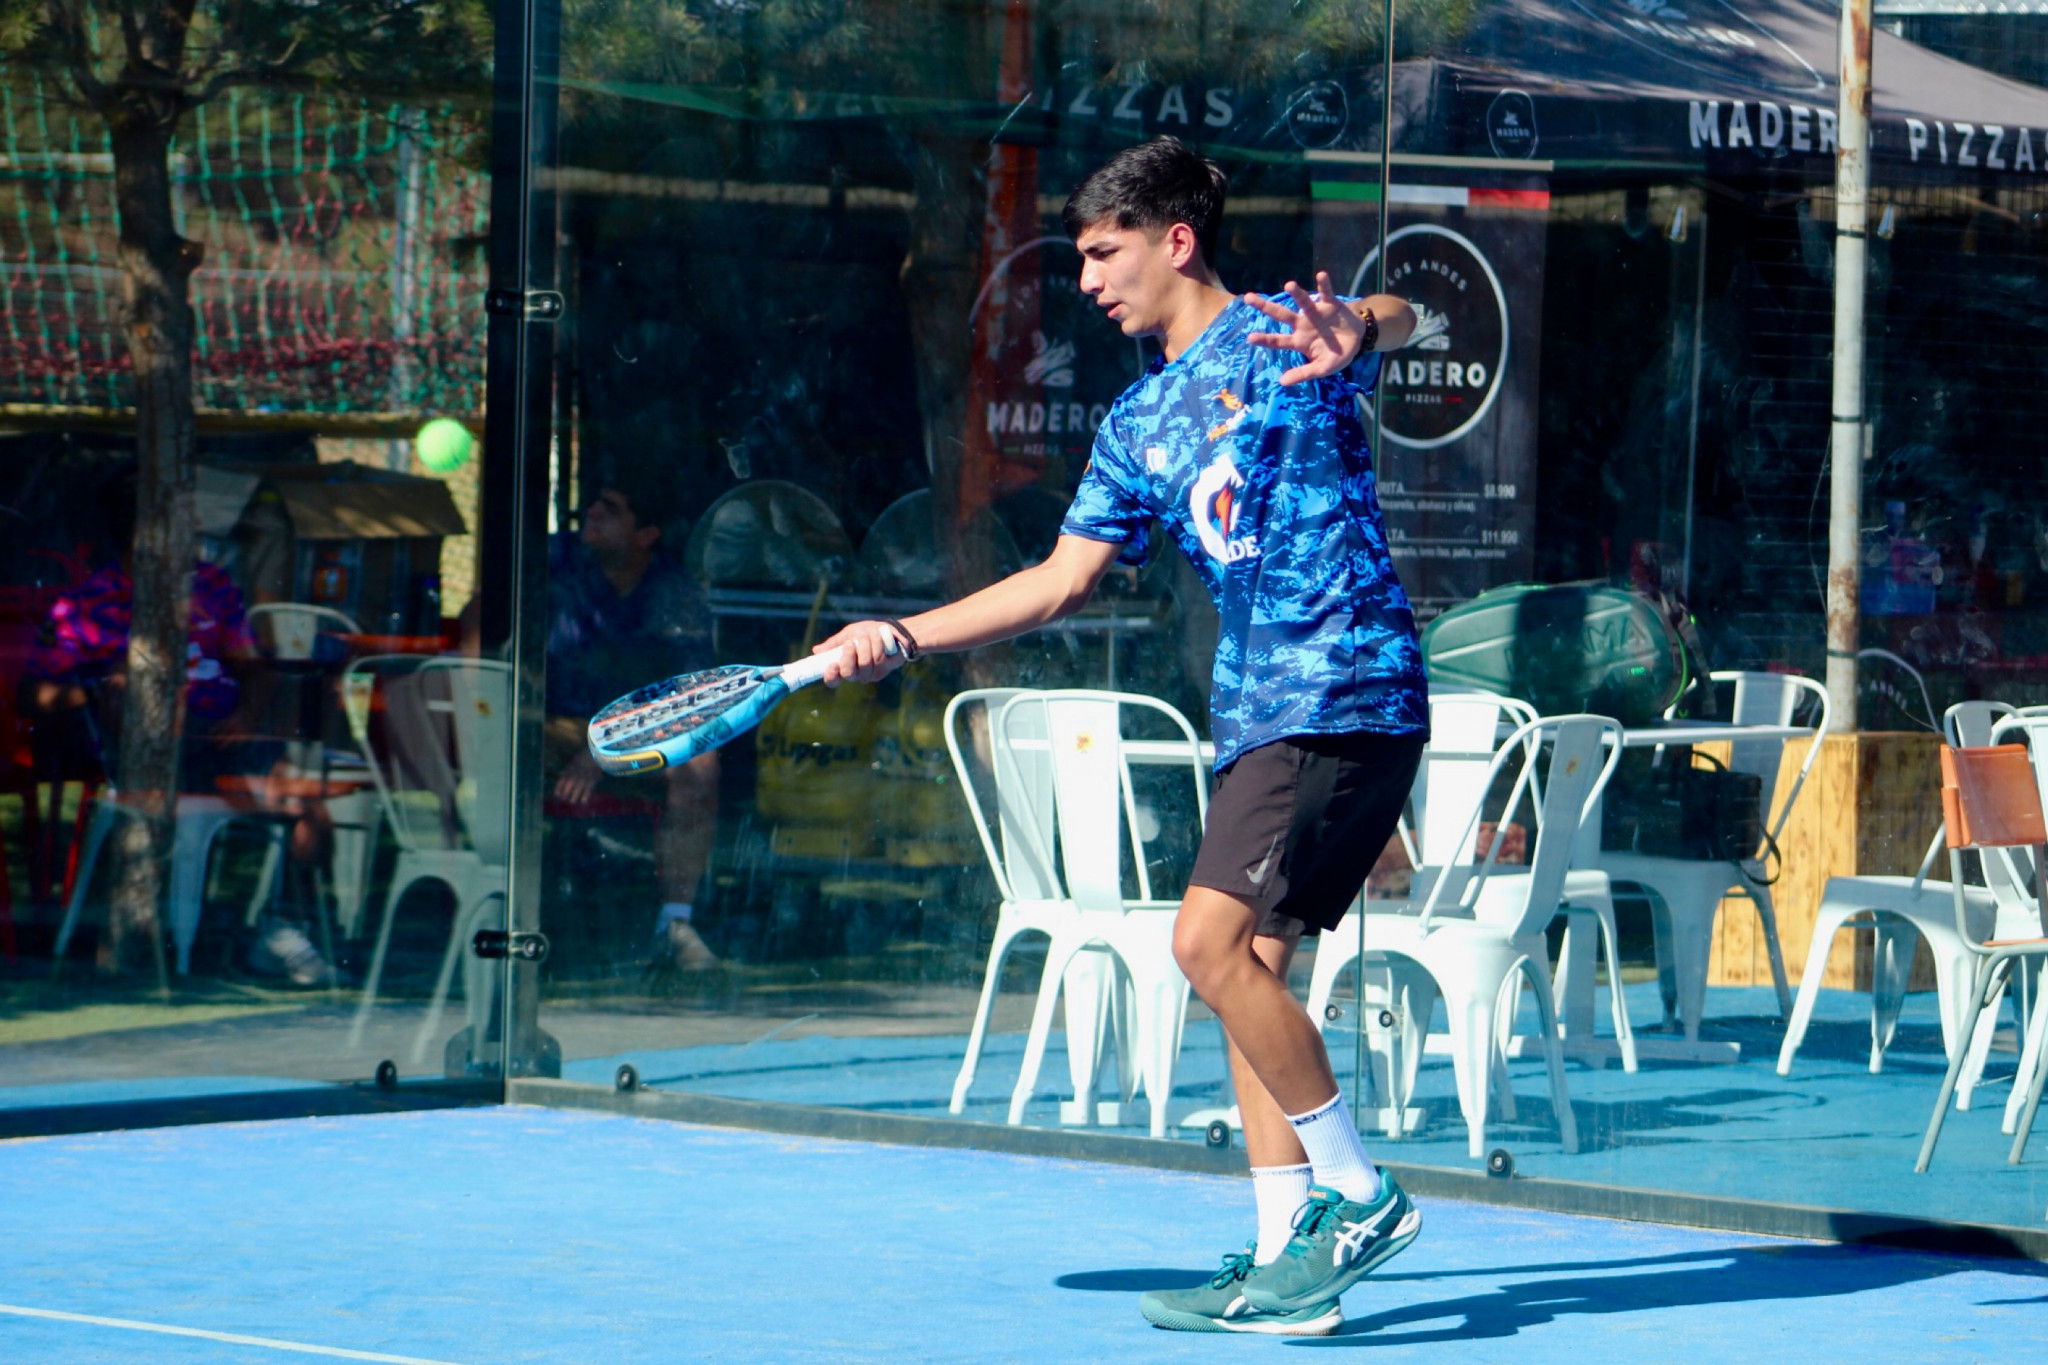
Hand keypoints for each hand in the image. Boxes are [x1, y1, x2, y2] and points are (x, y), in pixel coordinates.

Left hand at [553, 749, 603, 805]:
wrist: (593, 754)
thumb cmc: (583, 757)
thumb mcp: (572, 762)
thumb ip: (566, 770)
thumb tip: (560, 774)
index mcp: (567, 772)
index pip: (560, 784)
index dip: (558, 790)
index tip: (557, 795)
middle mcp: (573, 778)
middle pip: (566, 790)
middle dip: (565, 796)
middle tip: (565, 799)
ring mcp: (582, 781)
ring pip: (575, 792)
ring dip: (573, 798)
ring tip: (572, 801)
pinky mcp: (591, 782)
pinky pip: (587, 792)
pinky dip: (585, 797)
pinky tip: (583, 801)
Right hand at [812, 620, 907, 686]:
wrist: (892, 629)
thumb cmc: (868, 632)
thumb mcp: (849, 634)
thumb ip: (834, 643)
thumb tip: (816, 651)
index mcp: (844, 666)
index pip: (833, 680)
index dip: (830, 676)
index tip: (832, 664)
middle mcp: (856, 673)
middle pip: (848, 674)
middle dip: (849, 656)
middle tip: (852, 643)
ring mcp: (871, 673)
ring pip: (864, 664)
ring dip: (866, 645)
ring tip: (869, 634)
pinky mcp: (884, 669)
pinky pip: (878, 660)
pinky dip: (877, 644)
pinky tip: (879, 636)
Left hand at [1244, 271, 1368, 385]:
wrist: (1358, 340)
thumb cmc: (1337, 355)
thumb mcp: (1322, 368)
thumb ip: (1304, 373)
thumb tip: (1282, 382)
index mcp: (1299, 341)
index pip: (1278, 341)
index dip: (1265, 339)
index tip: (1250, 337)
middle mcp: (1303, 325)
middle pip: (1282, 315)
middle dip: (1265, 307)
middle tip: (1248, 298)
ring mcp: (1315, 313)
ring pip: (1303, 302)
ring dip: (1297, 294)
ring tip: (1289, 285)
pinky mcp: (1331, 304)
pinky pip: (1326, 293)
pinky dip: (1324, 285)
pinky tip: (1321, 275)